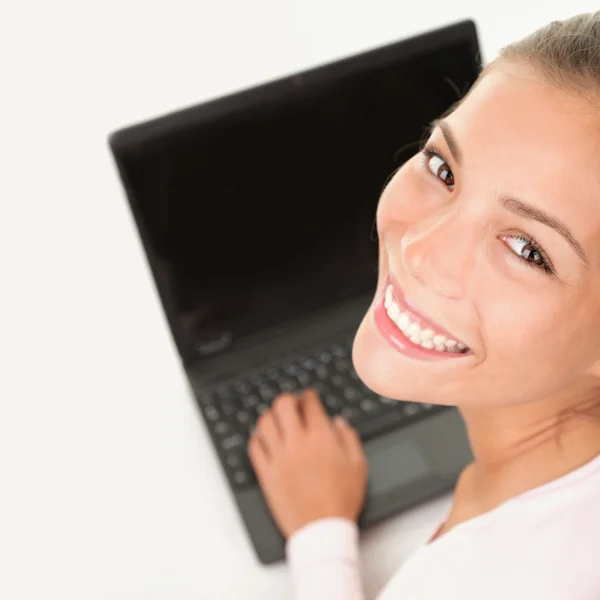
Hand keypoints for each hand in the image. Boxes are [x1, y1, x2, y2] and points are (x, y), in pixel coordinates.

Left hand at [247, 388, 367, 538]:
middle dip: (288, 399)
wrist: (322, 530)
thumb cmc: (341, 500)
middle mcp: (297, 442)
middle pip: (282, 404)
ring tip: (277, 419)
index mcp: (320, 437)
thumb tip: (338, 422)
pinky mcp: (266, 473)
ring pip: (264, 422)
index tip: (309, 397)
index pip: (309, 403)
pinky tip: (265, 439)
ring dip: (271, 415)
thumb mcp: (358, 465)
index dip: (309, 395)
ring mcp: (278, 457)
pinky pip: (254, 446)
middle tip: (292, 404)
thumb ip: (348, 437)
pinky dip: (257, 437)